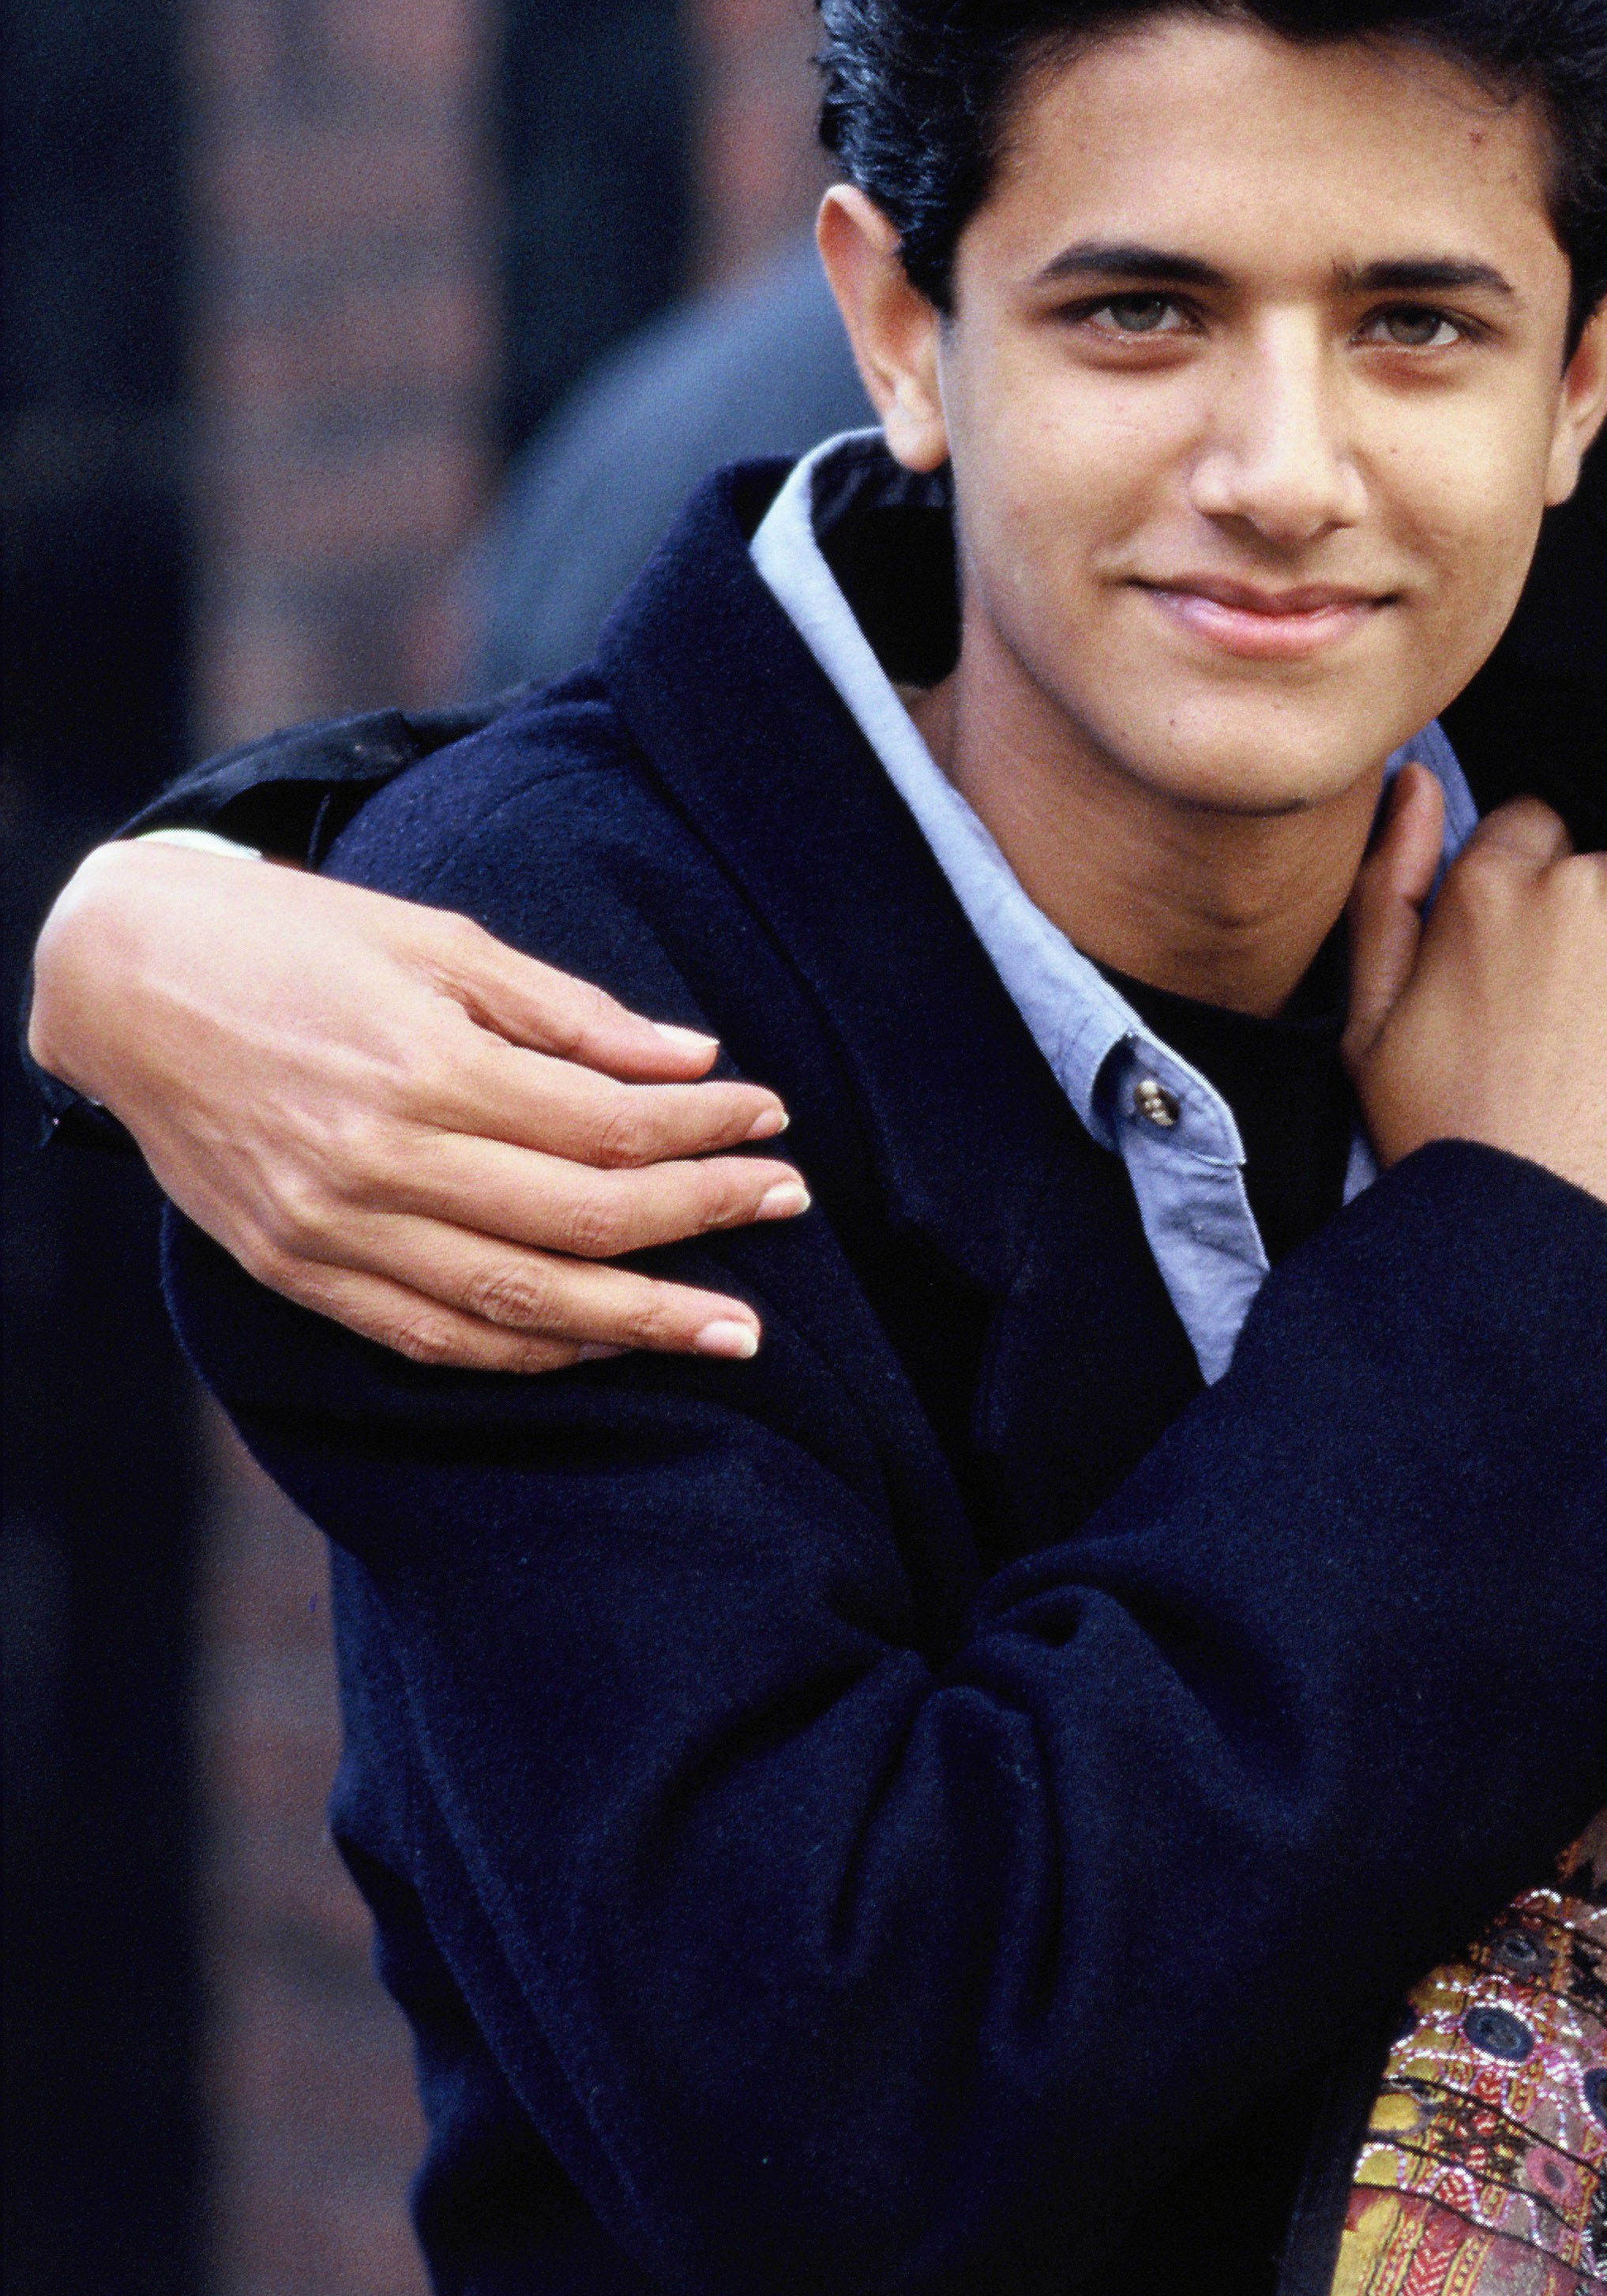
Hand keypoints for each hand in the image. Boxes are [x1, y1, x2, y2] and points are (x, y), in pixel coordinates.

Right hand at [30, 840, 808, 1373]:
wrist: (128, 982)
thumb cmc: (298, 943)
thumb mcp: (440, 942)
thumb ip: (571, 1013)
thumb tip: (694, 1058)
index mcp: (427, 1067)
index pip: (609, 1124)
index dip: (705, 1129)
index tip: (773, 1121)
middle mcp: (383, 1164)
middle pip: (582, 1224)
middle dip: (702, 1223)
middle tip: (790, 1210)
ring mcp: (335, 1231)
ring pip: (516, 1306)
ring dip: (637, 1323)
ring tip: (733, 1331)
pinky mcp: (297, 1273)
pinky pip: (431, 1339)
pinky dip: (528, 1353)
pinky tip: (601, 1344)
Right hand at [1342, 774, 1606, 1260]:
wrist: (1538, 1242)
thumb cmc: (1444, 1139)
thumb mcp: (1367, 1019)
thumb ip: (1386, 886)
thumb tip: (1413, 781)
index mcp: (1486, 888)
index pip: (1533, 827)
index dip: (1532, 897)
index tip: (1530, 965)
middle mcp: (1578, 888)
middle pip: (1603, 882)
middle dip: (1593, 940)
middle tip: (1567, 1038)